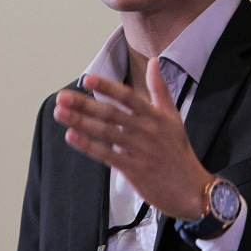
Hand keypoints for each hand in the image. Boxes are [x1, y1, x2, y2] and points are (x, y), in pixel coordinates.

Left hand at [53, 57, 212, 220]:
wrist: (191, 189)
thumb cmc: (178, 151)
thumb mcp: (173, 116)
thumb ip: (160, 89)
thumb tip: (154, 61)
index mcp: (155, 116)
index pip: (128, 97)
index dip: (107, 87)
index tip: (87, 78)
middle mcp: (146, 131)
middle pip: (111, 114)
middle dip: (84, 104)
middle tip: (62, 97)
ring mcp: (139, 150)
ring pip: (106, 133)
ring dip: (81, 122)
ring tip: (59, 113)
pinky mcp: (133, 170)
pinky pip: (107, 155)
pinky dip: (88, 146)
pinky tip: (71, 136)